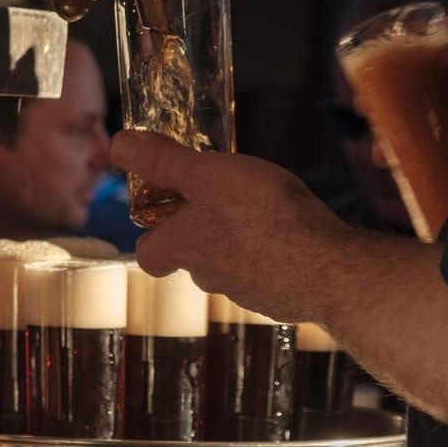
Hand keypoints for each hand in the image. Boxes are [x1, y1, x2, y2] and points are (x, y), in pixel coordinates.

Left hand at [111, 130, 358, 322]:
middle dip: (204, 232)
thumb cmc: (263, 217)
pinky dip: (278, 258)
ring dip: (243, 243)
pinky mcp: (285, 300)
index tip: (166, 213)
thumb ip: (164, 161)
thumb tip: (118, 146)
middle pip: (193, 258)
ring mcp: (249, 293)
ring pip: (233, 266)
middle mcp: (209, 277)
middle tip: (226, 201)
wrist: (329, 270)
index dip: (153, 236)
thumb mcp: (207, 173)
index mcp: (183, 248)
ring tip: (268, 213)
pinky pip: (272, 276)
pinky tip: (299, 237)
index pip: (148, 255)